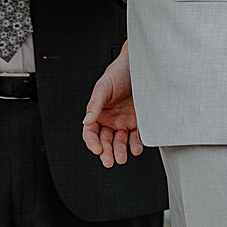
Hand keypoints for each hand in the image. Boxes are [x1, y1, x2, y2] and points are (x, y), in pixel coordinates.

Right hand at [84, 42, 140, 166]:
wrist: (140, 66)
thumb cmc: (118, 73)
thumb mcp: (103, 87)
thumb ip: (94, 105)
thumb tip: (86, 121)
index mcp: (97, 112)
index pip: (90, 132)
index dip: (92, 142)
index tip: (97, 149)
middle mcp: (110, 119)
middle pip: (105, 141)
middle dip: (106, 152)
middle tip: (108, 160)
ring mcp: (123, 121)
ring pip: (119, 142)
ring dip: (120, 151)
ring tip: (122, 157)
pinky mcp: (137, 122)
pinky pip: (135, 137)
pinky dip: (135, 145)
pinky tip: (135, 148)